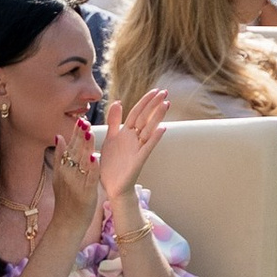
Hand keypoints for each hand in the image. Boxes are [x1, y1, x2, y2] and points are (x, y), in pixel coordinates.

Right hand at [45, 113, 101, 236]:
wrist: (67, 222)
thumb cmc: (66, 199)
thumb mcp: (58, 176)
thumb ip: (59, 157)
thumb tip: (58, 136)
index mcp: (62, 170)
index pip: (68, 148)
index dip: (74, 134)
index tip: (79, 120)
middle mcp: (67, 175)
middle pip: (74, 152)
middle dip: (79, 137)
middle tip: (84, 121)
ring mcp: (76, 184)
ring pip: (81, 163)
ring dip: (85, 148)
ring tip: (89, 133)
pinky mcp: (86, 193)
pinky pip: (89, 178)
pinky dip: (92, 168)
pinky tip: (95, 158)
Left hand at [92, 90, 169, 218]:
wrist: (110, 186)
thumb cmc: (111, 164)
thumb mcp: (110, 138)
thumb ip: (114, 121)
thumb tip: (117, 101)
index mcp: (126, 132)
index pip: (137, 112)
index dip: (145, 101)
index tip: (156, 90)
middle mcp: (134, 138)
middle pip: (145, 118)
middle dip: (154, 105)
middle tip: (165, 92)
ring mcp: (137, 148)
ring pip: (149, 129)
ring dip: (158, 117)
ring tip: (166, 104)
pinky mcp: (138, 160)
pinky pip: (147, 147)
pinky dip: (155, 138)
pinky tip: (162, 128)